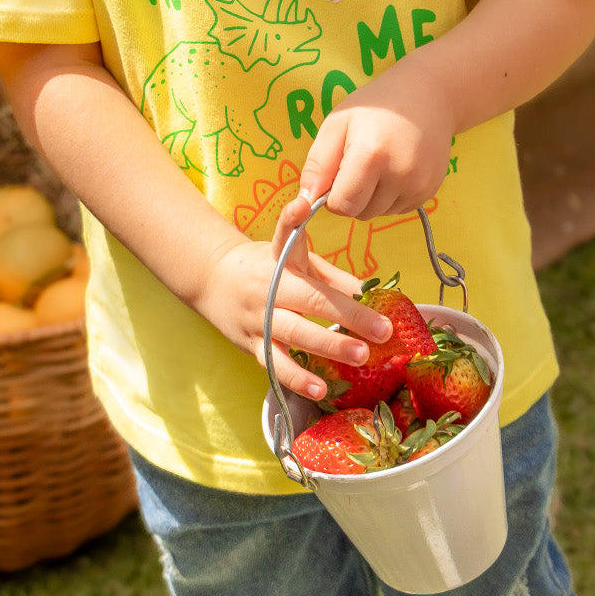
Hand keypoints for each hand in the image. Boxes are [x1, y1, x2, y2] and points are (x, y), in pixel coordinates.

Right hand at [194, 200, 392, 401]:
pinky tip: (321, 390)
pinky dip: (297, 379)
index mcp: (280, 258)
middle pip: (309, 300)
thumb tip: (373, 293)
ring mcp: (257, 318)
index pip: (285, 236)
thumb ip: (333, 277)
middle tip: (381, 330)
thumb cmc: (267, 269)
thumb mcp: (296, 262)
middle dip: (348, 315)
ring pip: (294, 335)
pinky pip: (276, 365)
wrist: (212, 282)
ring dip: (328, 347)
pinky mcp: (250, 345)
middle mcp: (268, 286)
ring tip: (360, 357)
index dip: (291, 220)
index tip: (302, 205)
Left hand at [298, 63, 453, 218]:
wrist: (427, 95)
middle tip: (358, 163)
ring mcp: (419, 186)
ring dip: (370, 197)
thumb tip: (305, 202)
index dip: (332, 195)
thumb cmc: (375, 106)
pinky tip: (394, 168)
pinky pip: (397, 209)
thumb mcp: (337, 124)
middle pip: (360, 212)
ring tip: (379, 163)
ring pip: (378, 213)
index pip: (342, 206)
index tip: (336, 173)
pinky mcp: (430, 191)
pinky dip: (390, 196)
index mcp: (371, 156)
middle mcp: (400, 176)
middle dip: (351, 196)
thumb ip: (317, 165)